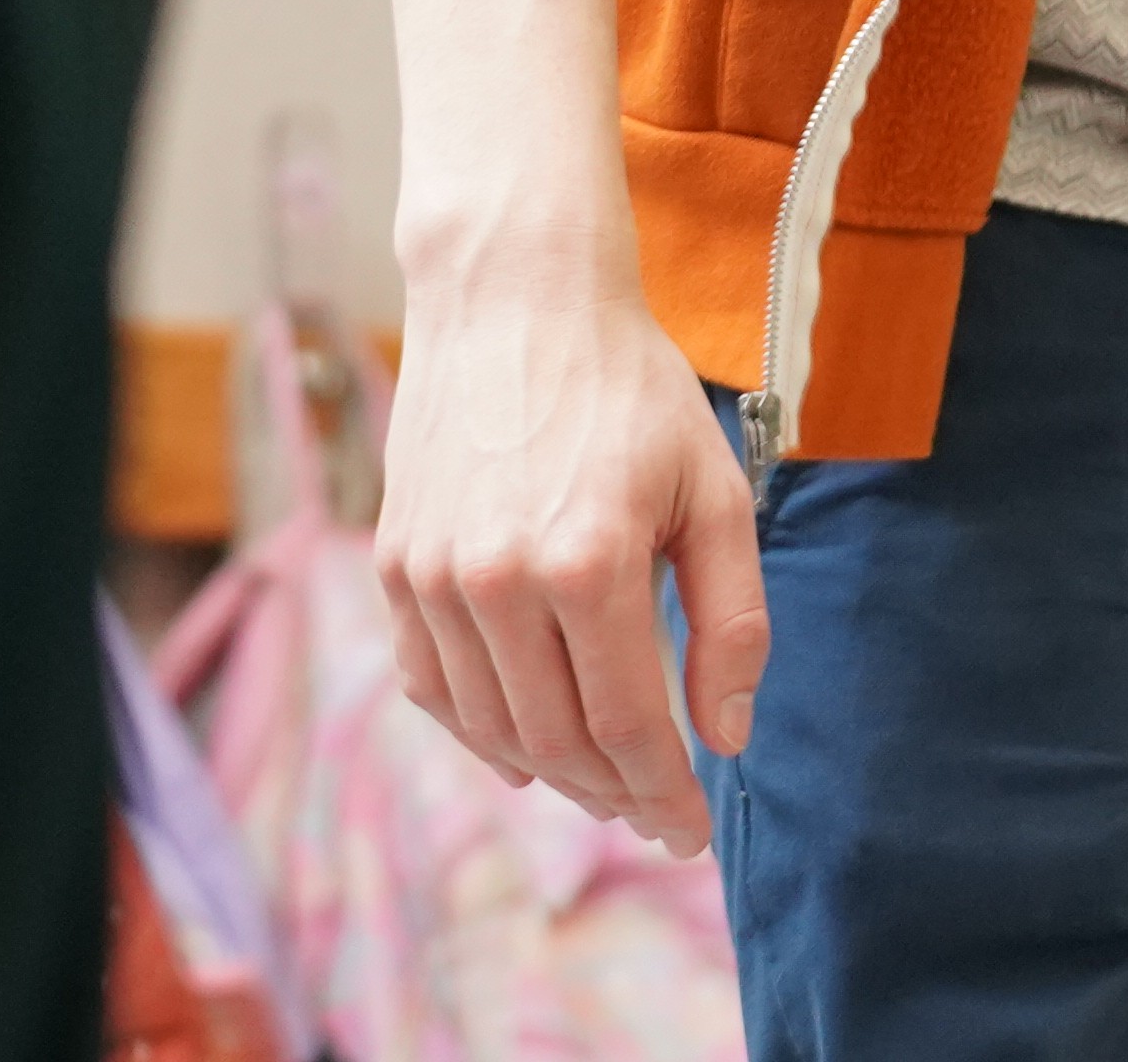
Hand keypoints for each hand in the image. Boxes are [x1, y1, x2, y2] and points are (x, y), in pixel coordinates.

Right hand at [369, 224, 764, 856]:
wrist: (514, 295)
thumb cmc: (630, 387)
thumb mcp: (715, 490)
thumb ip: (731, 621)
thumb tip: (726, 736)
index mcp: (589, 563)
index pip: (630, 728)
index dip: (666, 795)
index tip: (691, 832)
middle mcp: (498, 581)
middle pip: (558, 744)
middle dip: (614, 796)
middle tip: (653, 812)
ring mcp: (434, 576)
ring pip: (491, 728)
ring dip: (551, 774)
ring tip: (601, 782)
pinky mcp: (396, 564)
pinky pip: (432, 685)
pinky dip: (478, 730)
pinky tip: (522, 744)